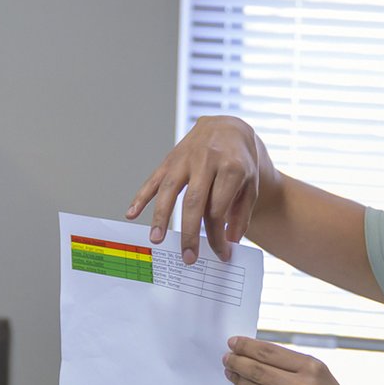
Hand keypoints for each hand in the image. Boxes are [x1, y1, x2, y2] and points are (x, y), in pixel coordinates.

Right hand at [125, 115, 263, 263]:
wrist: (227, 127)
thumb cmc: (239, 160)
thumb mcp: (251, 184)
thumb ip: (242, 213)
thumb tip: (230, 240)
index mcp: (231, 168)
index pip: (219, 210)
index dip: (218, 236)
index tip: (220, 254)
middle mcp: (206, 161)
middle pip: (194, 202)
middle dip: (190, 233)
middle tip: (188, 257)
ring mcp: (186, 159)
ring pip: (170, 189)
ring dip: (161, 216)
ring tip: (156, 239)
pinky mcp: (170, 159)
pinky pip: (153, 178)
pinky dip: (141, 196)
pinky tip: (132, 213)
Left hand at [223, 336, 372, 384]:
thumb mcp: (324, 379)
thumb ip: (296, 368)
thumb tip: (261, 355)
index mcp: (314, 368)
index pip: (271, 352)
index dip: (248, 346)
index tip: (234, 342)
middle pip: (258, 368)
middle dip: (238, 361)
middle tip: (227, 357)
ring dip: (238, 378)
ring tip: (230, 371)